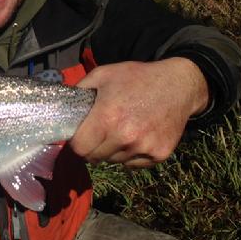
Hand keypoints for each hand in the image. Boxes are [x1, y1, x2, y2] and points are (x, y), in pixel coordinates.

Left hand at [71, 57, 208, 167]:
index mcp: (106, 118)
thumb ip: (79, 91)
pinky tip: (137, 135)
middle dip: (92, 147)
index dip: (76, 143)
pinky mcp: (159, 155)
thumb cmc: (136, 78)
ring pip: (113, 161)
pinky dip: (130, 155)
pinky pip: (133, 164)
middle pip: (94, 158)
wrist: (178, 85)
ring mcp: (143, 148)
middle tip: (100, 132)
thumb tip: (61, 107)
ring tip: (122, 129)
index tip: (80, 136)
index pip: (79, 149)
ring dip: (112, 150)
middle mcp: (125, 137)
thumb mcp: (102, 75)